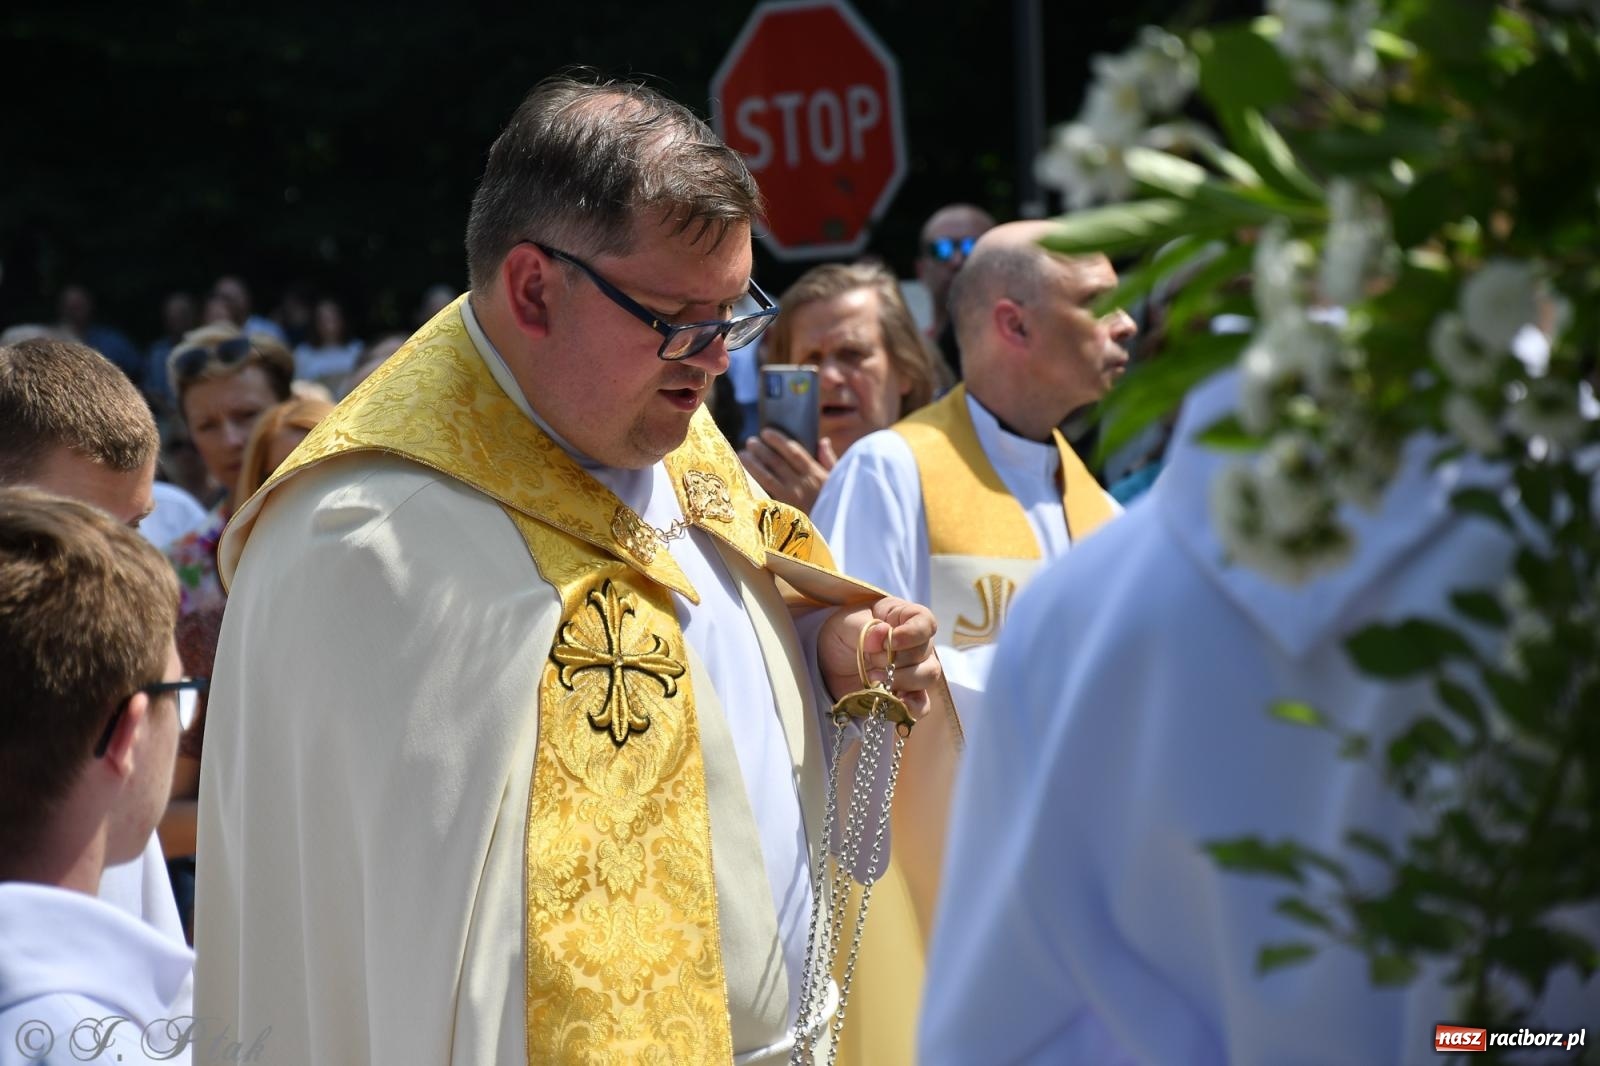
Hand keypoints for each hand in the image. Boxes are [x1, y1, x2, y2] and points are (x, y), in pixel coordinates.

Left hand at [739, 429, 837, 513]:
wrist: (834, 532)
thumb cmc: (838, 505)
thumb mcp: (838, 481)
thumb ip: (830, 460)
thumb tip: (823, 441)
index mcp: (816, 474)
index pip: (794, 452)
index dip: (778, 441)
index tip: (766, 432)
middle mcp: (802, 484)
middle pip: (777, 462)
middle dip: (761, 450)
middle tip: (750, 442)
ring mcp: (791, 499)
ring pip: (767, 477)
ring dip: (753, 464)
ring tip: (742, 455)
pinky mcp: (783, 512)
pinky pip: (765, 495)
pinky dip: (754, 485)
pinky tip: (743, 478)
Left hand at [817, 596, 940, 718]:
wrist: (828, 661)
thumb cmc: (842, 633)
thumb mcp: (846, 624)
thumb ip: (864, 629)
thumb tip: (883, 634)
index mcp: (904, 618)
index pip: (925, 623)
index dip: (912, 634)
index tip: (888, 643)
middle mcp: (915, 643)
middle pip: (926, 654)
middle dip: (897, 660)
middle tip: (870, 660)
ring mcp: (914, 670)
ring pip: (927, 677)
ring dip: (901, 680)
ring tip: (874, 679)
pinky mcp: (906, 694)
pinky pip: (922, 704)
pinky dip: (912, 707)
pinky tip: (895, 703)